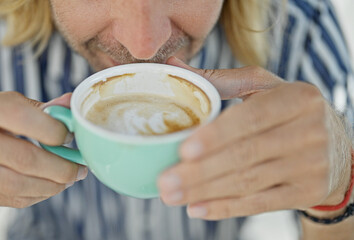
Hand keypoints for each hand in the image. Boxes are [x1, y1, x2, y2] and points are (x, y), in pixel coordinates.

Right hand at [0, 82, 86, 209]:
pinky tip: (50, 187)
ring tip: (70, 178)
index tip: (71, 136)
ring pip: (17, 183)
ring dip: (52, 185)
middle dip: (60, 166)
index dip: (53, 129)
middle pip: (22, 157)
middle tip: (79, 166)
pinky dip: (37, 194)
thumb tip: (70, 104)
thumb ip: (32, 105)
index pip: (19, 115)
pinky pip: (9, 197)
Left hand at [158, 57, 351, 219]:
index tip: (184, 150)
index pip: (252, 118)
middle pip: (246, 155)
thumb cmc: (287, 111)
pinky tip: (198, 208)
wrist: (336, 146)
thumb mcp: (263, 88)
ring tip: (172, 196)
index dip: (217, 135)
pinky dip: (226, 208)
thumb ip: (218, 80)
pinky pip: (261, 203)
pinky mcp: (307, 191)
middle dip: (201, 172)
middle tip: (164, 182)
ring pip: (250, 182)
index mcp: (297, 98)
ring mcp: (311, 165)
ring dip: (206, 191)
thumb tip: (171, 65)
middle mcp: (310, 131)